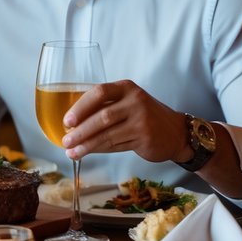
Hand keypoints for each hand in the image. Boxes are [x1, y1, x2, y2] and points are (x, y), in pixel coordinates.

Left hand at [59, 80, 189, 163]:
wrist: (176, 132)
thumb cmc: (144, 116)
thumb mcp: (127, 103)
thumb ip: (104, 108)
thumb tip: (72, 124)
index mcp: (127, 88)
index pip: (99, 92)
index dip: (81, 107)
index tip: (67, 121)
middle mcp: (136, 101)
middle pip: (102, 116)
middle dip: (81, 131)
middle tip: (66, 141)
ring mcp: (142, 121)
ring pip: (108, 134)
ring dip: (87, 145)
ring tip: (72, 152)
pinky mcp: (145, 139)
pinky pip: (116, 145)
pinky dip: (99, 150)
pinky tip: (88, 152)